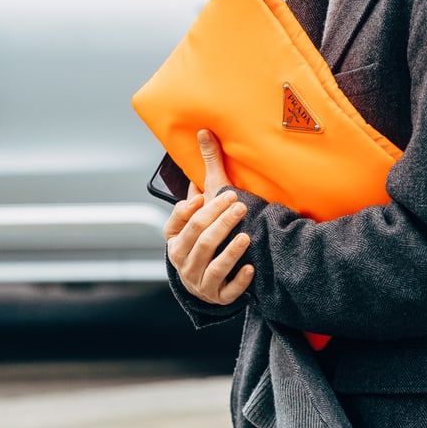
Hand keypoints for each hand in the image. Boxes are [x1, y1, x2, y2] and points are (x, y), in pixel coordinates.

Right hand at [163, 130, 253, 304]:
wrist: (206, 279)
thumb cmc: (204, 233)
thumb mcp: (202, 205)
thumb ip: (204, 172)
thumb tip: (204, 131)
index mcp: (175, 239)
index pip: (179, 224)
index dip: (191, 211)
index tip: (207, 196)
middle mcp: (183, 261)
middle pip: (199, 239)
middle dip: (218, 222)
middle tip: (238, 205)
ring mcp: (199, 281)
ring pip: (213, 265)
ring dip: (230, 250)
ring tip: (245, 235)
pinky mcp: (217, 296)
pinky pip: (227, 291)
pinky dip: (239, 280)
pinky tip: (251, 268)